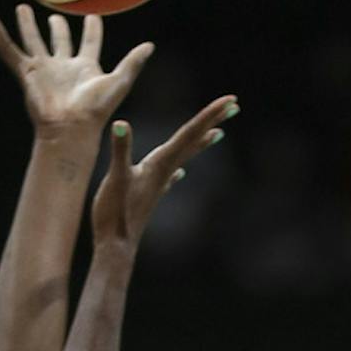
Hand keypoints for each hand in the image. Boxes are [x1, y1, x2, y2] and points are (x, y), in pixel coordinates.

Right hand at [0, 5, 154, 145]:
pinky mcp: (27, 73)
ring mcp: (44, 70)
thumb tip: (151, 46)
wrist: (70, 127)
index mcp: (86, 67)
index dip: (92, 29)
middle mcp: (63, 66)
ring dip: (27, 25)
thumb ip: (133, 63)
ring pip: (33, 41)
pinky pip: (8, 49)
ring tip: (22, 8)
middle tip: (54, 13)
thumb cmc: (95, 110)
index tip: (93, 15)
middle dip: (57, 28)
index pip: (90, 42)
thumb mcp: (119, 81)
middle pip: (59, 41)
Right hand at [91, 100, 238, 254]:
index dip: (209, 114)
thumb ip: (120, 151)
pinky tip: (180, 174)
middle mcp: (164, 172)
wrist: (116, 250)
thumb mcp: (115, 178)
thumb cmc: (116, 216)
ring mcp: (158, 185)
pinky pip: (169, 178)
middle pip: (193, 141)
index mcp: (159, 164)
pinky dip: (177, 171)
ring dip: (200, 142)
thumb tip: (120, 125)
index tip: (231, 100)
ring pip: (184, 157)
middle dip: (212, 121)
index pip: (188, 133)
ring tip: (217, 133)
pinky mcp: (150, 196)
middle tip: (235, 105)